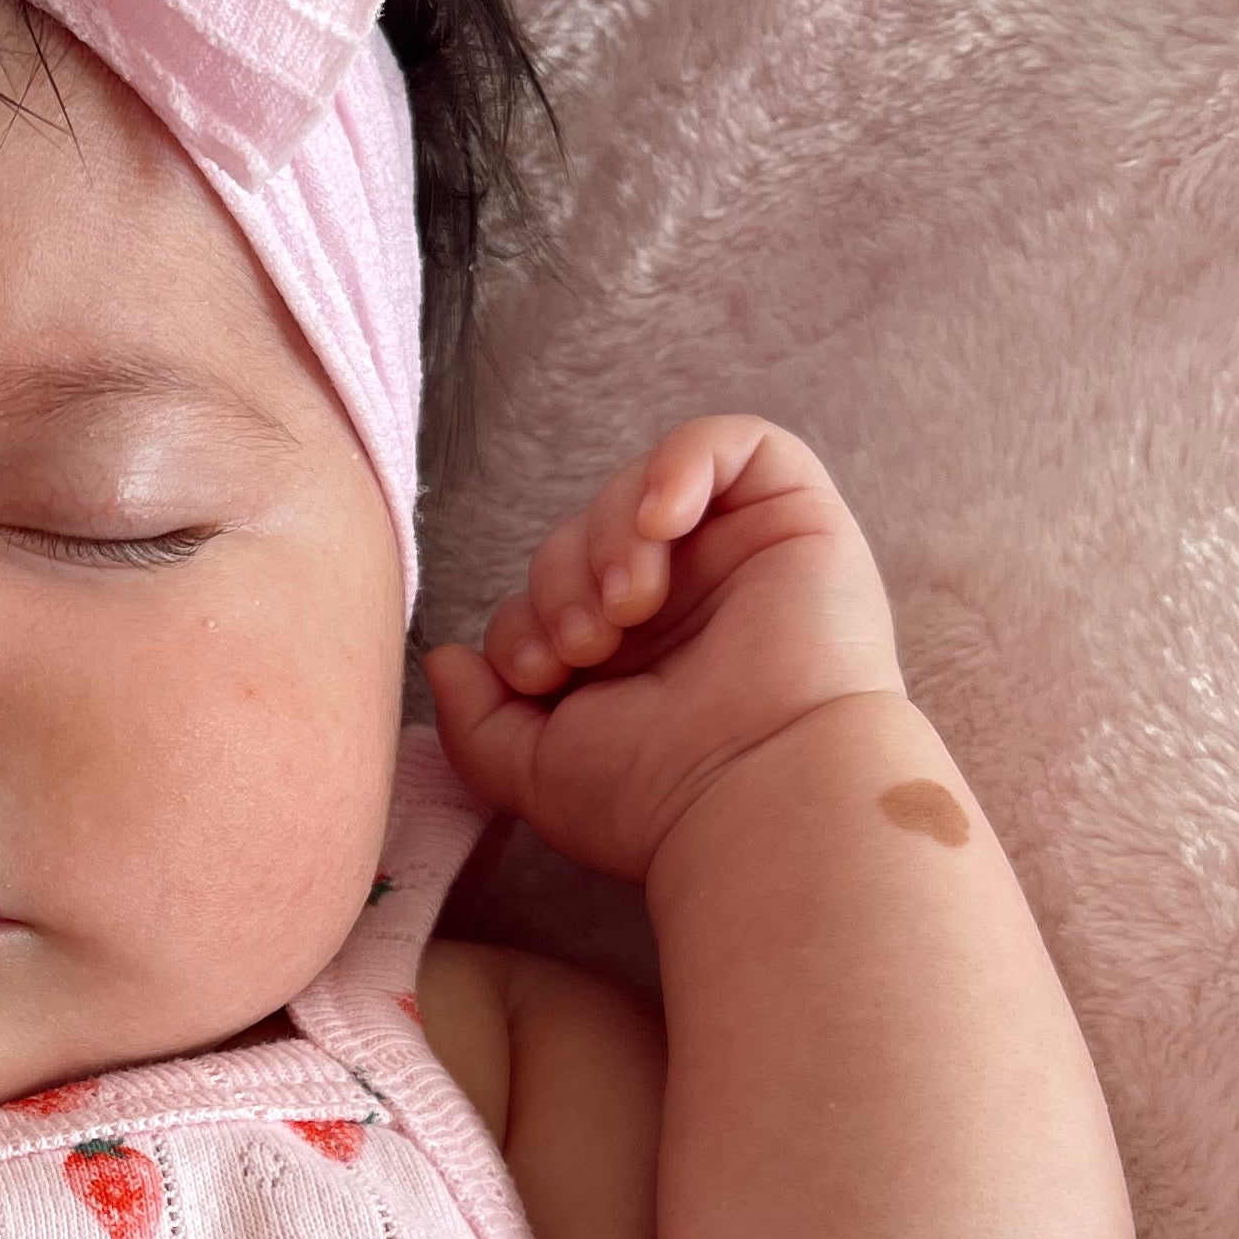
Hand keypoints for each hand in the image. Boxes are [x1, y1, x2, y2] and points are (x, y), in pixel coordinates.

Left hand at [419, 417, 907, 884]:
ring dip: (610, 538)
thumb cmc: (656, 796)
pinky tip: (662, 521)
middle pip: (582, 534)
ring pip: (639, 489)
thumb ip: (476, 718)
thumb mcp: (534, 769)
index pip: (546, 594)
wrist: (758, 793)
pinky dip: (680, 464)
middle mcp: (685, 605)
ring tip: (626, 606)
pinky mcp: (796, 519)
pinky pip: (731, 442)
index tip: (539, 672)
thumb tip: (442, 658)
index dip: (522, 619)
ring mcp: (740, 558)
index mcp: (630, 660)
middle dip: (560, 582)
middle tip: (586, 645)